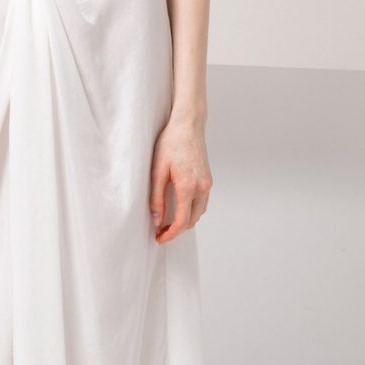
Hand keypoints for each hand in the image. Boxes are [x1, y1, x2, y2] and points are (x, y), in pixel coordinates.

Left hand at [149, 117, 211, 241]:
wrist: (188, 125)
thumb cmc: (171, 143)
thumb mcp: (157, 170)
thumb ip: (156, 197)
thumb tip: (157, 219)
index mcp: (188, 186)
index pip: (182, 221)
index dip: (170, 234)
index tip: (159, 238)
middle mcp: (202, 187)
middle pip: (192, 220)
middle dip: (177, 230)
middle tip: (161, 232)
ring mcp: (207, 183)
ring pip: (199, 212)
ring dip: (186, 221)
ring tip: (168, 223)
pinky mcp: (208, 179)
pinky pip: (202, 202)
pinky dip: (192, 210)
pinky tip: (180, 208)